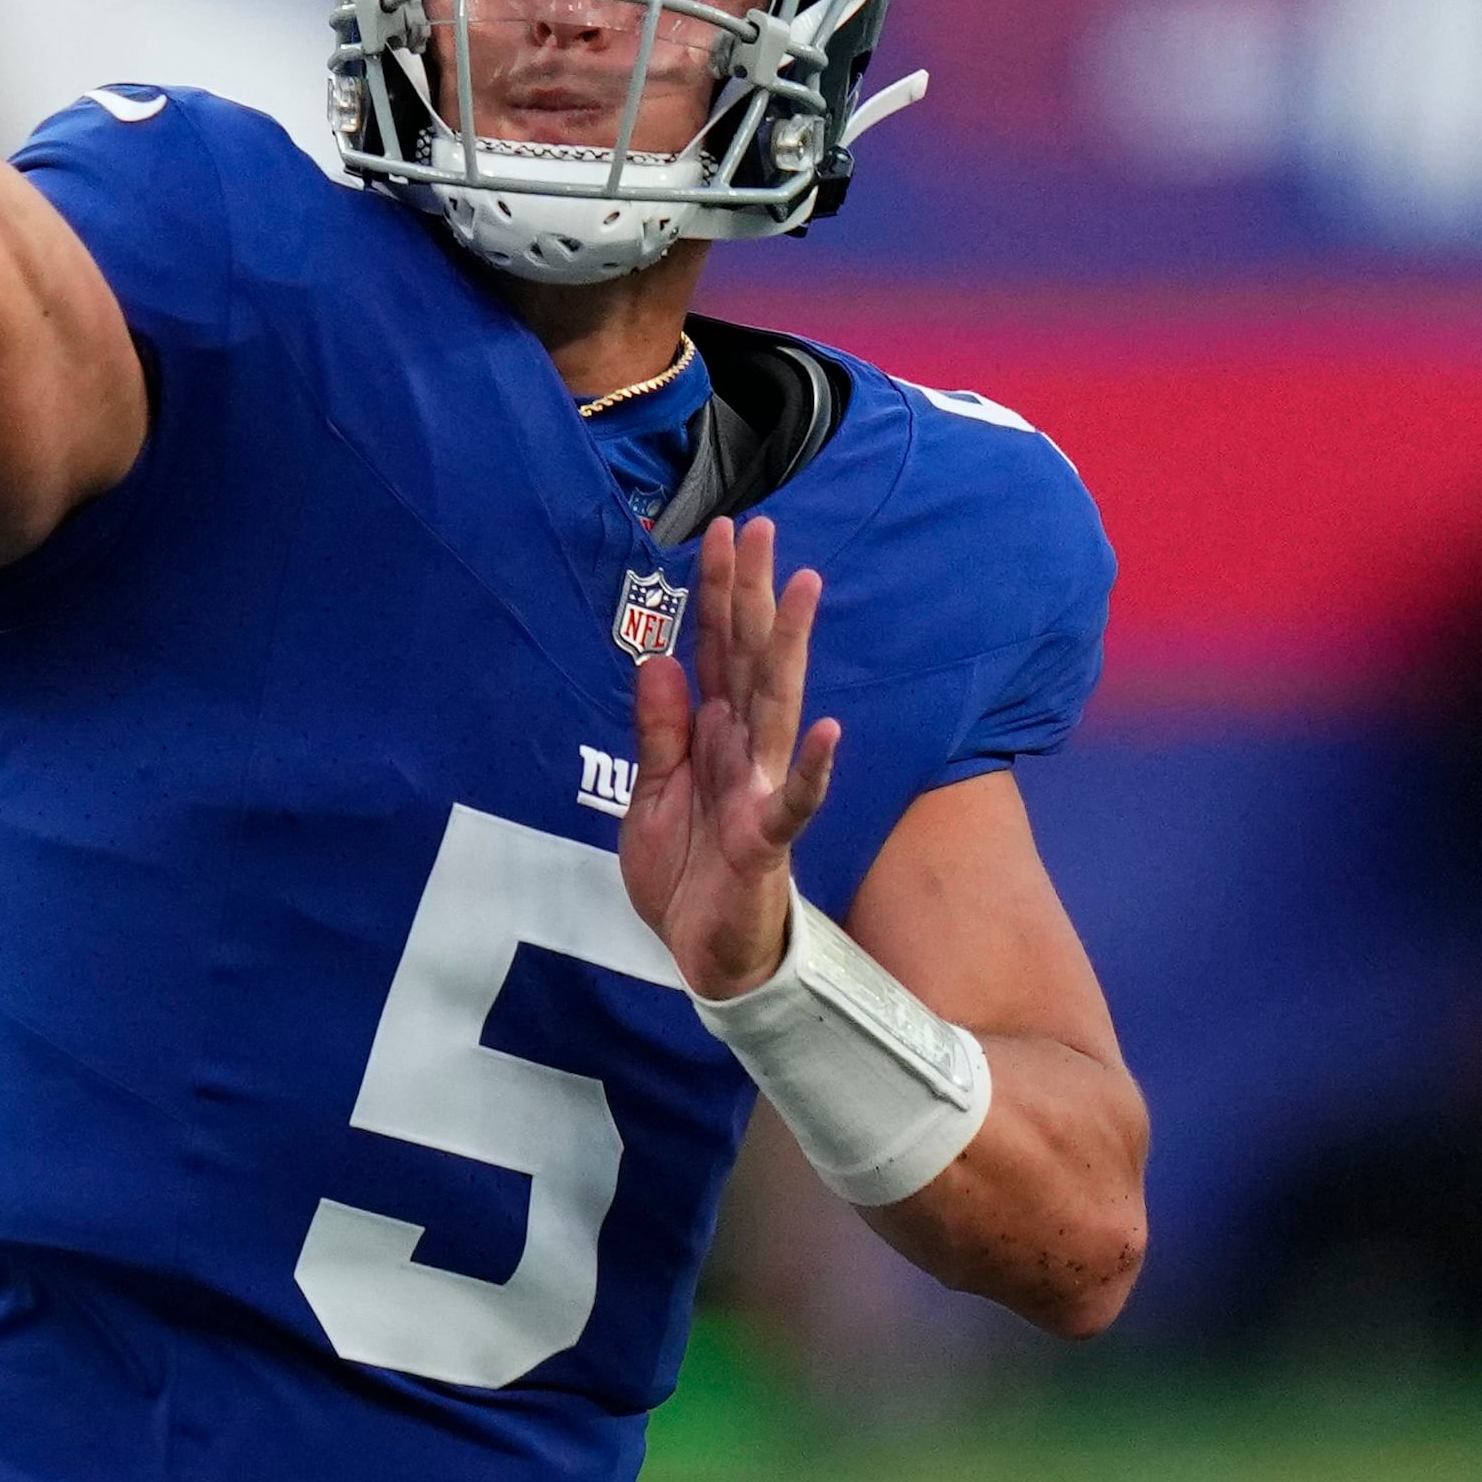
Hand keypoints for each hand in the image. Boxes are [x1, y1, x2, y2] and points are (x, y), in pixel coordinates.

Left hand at [623, 514, 842, 999]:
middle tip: (758, 526)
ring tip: (805, 588)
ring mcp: (760, 790)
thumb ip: (659, 730)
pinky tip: (831, 731)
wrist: (701, 955)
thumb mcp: (651, 793)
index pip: (718, 651)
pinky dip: (813, 769)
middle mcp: (744, 751)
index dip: (717, 594)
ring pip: (777, 706)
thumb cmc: (685, 872)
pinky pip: (794, 802)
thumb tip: (660, 660)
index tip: (719, 532)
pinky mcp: (766, 841)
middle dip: (751, 594)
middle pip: (751, 658)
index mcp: (713, 736)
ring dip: (791, 647)